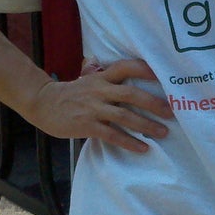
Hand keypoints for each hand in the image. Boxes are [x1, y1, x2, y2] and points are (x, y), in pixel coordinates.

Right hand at [23, 58, 173, 153]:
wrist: (43, 103)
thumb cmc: (72, 94)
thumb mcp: (90, 81)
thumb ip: (110, 81)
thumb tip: (137, 84)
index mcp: (101, 77)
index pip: (126, 67)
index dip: (145, 70)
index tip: (163, 76)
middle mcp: (99, 90)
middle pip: (131, 93)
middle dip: (153, 103)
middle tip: (171, 112)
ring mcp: (93, 108)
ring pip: (124, 116)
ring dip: (146, 125)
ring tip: (163, 133)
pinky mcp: (87, 125)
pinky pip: (112, 134)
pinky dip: (129, 142)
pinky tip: (142, 148)